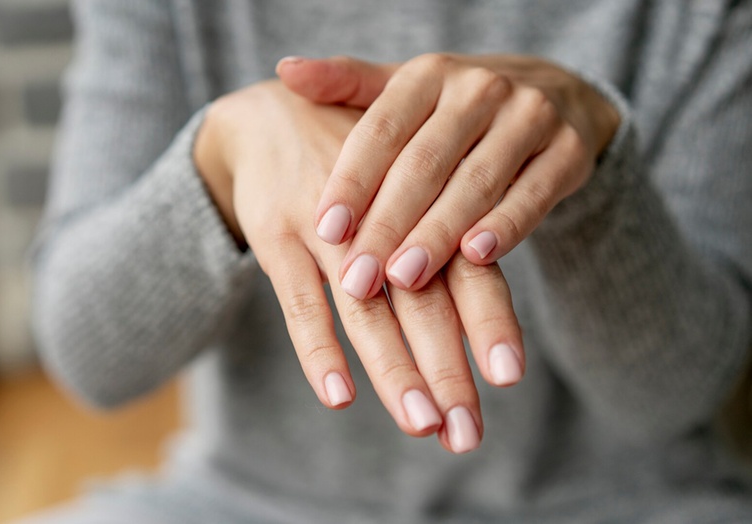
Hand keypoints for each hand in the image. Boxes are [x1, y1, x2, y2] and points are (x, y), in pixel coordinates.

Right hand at [194, 81, 523, 452]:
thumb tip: (477, 329)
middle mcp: (383, 216)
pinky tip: (339, 395)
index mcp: (425, 204)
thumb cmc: (355, 167)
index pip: (467, 272)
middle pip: (423, 302)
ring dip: (394, 370)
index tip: (508, 380)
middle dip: (447, 371)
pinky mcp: (275, 234)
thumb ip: (437, 246)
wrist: (269, 112)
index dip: (488, 324)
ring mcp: (326, 228)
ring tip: (422, 425)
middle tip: (467, 435)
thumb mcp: (400, 190)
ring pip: (365, 309)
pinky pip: (297, 301)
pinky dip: (318, 349)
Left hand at [277, 54, 619, 297]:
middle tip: (358, 276)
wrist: (554, 94)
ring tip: (404, 277)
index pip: (381, 130)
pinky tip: (476, 257)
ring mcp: (529, 117)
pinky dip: (506, 225)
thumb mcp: (404, 90)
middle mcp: (479, 88)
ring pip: (475, 183)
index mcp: (428, 74)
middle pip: (424, 164)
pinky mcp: (568, 151)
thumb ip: (348, 85)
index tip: (324, 229)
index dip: (352, 181)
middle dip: (387, 224)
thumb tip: (286, 70)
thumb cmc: (455, 108)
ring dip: (437, 233)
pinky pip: (532, 194)